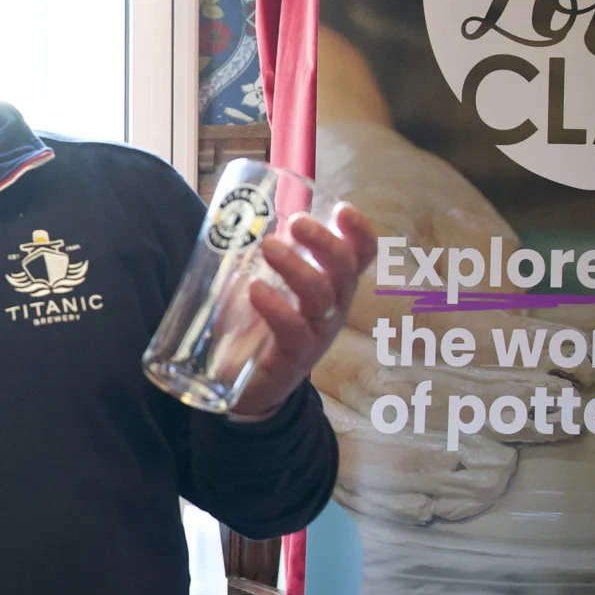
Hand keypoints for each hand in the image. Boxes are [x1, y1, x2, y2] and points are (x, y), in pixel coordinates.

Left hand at [231, 202, 377, 417]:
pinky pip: (293, 330)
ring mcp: (316, 334)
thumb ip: (264, 255)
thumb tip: (235, 211)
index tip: (343, 208)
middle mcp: (332, 308)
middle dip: (324, 242)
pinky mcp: (293, 358)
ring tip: (269, 247)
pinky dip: (275, 308)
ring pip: (321, 297)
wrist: (250, 387)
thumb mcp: (270, 284)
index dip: (359, 232)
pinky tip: (256, 290)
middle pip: (344, 271)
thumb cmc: (262, 324)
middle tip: (297, 222)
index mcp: (332, 286)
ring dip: (297, 268)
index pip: (359, 256)